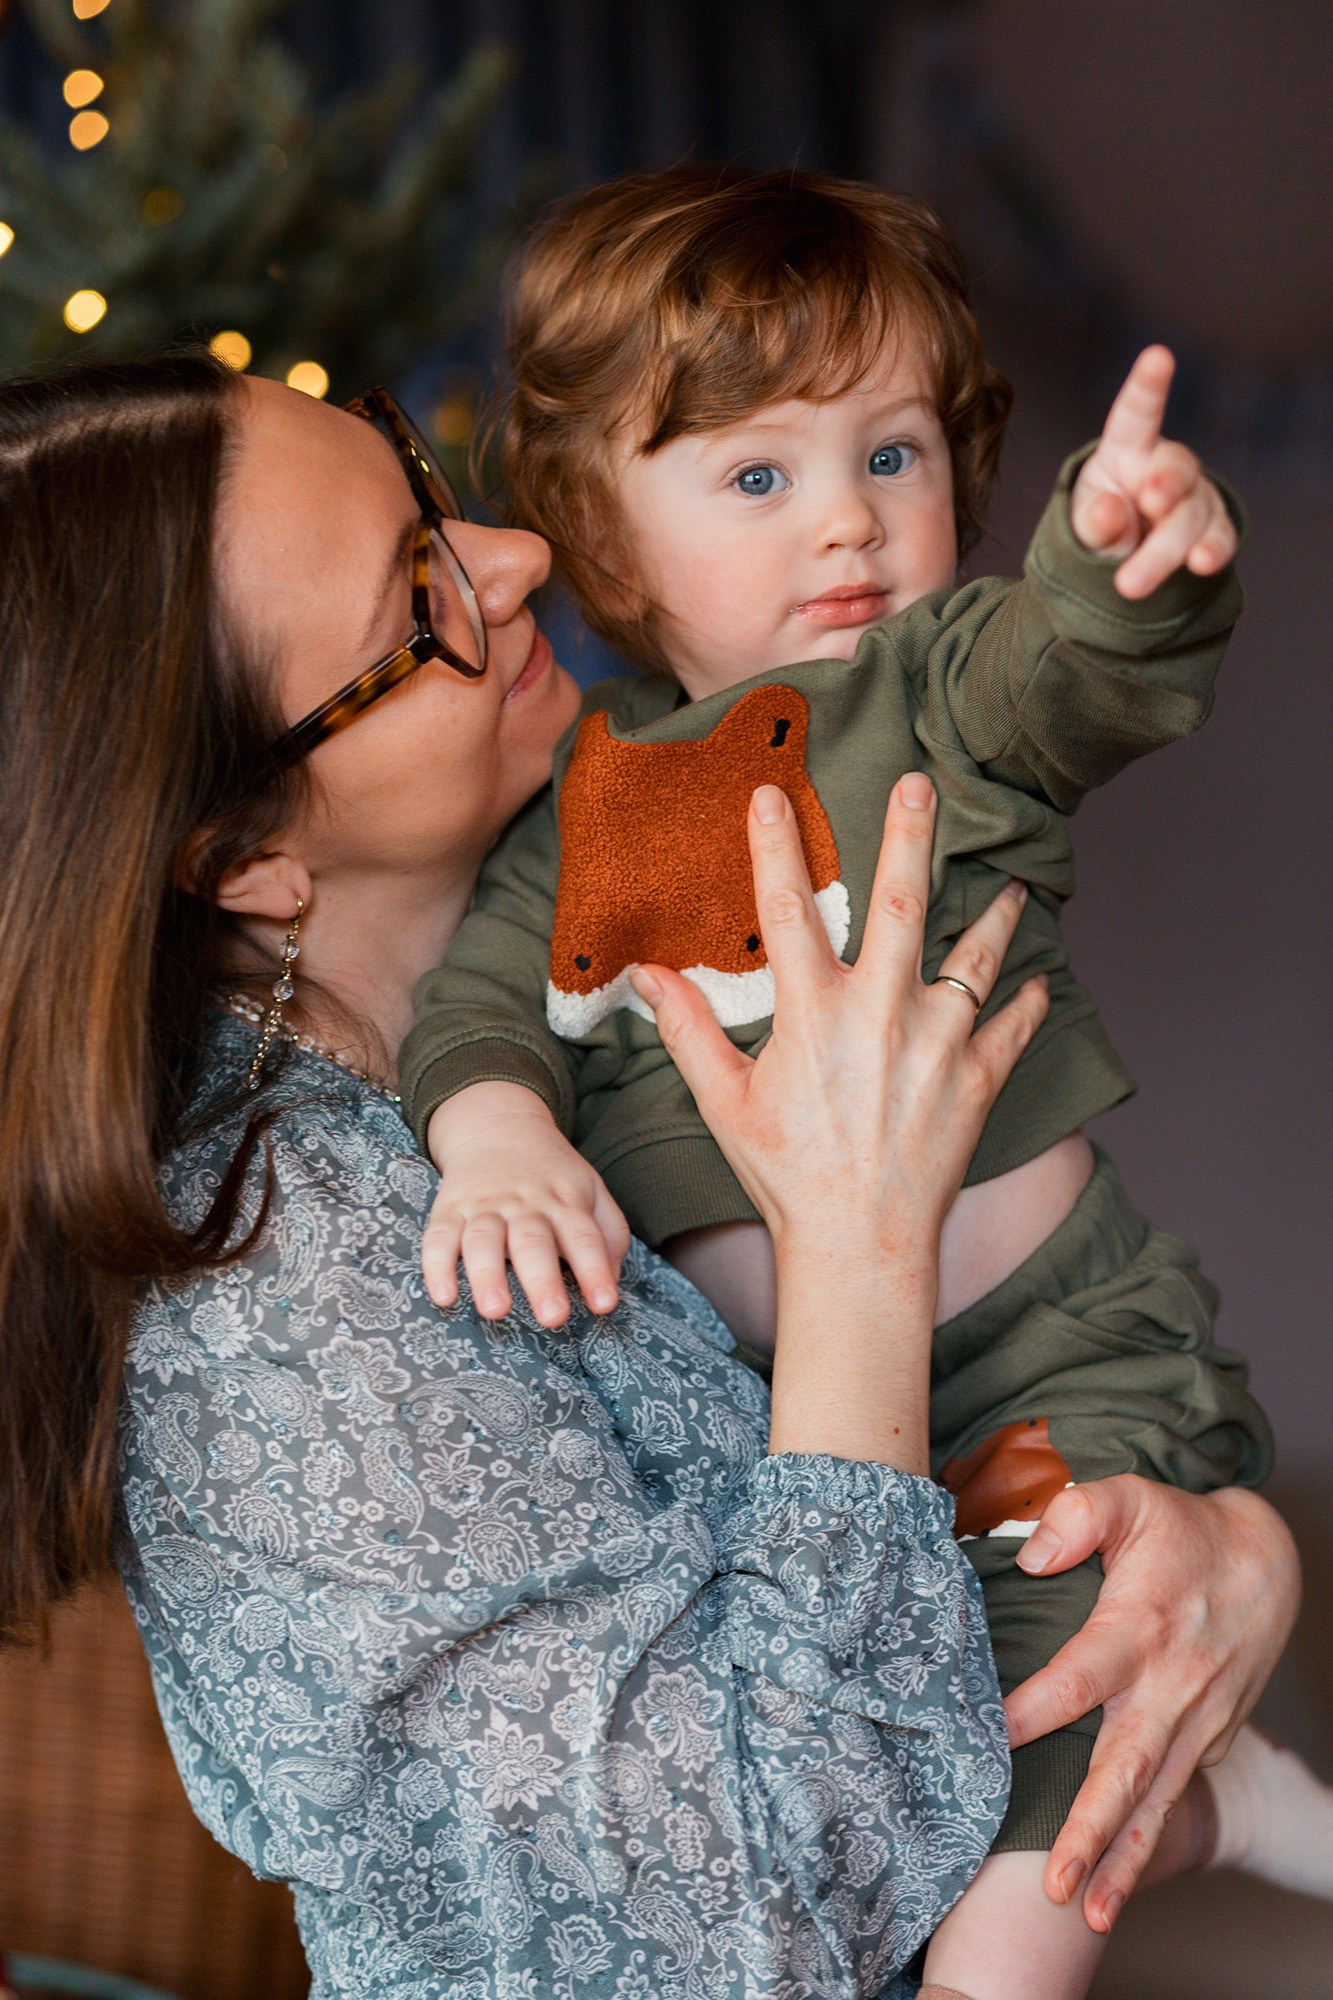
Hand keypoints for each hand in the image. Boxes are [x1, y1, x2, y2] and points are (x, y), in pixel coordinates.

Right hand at [423, 1082, 629, 1325]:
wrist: (497, 1125)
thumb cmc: (551, 1174)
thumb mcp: (591, 1190)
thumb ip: (609, 1234)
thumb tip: (612, 1282)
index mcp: (564, 1201)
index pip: (584, 1236)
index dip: (595, 1270)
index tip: (604, 1304)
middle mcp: (525, 1204)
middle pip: (533, 1242)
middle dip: (542, 1281)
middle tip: (553, 1318)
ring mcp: (484, 1206)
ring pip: (483, 1241)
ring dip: (488, 1276)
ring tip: (496, 1311)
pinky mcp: (449, 1209)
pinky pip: (439, 1237)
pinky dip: (437, 1266)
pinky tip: (443, 1296)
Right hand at [630, 773, 1048, 1467]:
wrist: (861, 1248)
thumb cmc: (787, 1176)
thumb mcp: (724, 1102)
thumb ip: (687, 1030)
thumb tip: (643, 975)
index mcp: (814, 1013)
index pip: (787, 909)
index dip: (776, 846)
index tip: (769, 793)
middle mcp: (882, 1014)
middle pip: (903, 903)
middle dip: (908, 836)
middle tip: (918, 784)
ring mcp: (938, 1044)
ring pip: (974, 959)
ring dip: (994, 918)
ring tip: (1014, 890)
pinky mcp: (978, 1081)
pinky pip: (1012, 1027)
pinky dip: (1028, 1003)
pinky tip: (1037, 984)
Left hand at [1005, 1477, 1299, 1932]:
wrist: (1267, 1562)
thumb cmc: (1181, 1529)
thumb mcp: (1131, 1497)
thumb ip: (1079, 1515)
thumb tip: (1029, 1555)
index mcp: (1140, 1629)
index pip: (1079, 1678)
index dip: (1035, 1710)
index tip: (993, 1740)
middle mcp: (1169, 1688)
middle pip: (1124, 1769)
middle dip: (1089, 1830)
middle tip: (1051, 1883)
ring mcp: (1192, 1722)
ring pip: (1153, 1802)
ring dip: (1121, 1862)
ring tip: (1085, 1914)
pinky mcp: (1204, 1740)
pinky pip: (1168, 1799)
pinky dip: (1144, 1844)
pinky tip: (1111, 1886)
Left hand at [1070, 345, 1237, 599]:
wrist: (1121, 561)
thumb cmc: (1100, 527)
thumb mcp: (1082, 526)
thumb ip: (1091, 522)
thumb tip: (1106, 512)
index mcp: (1126, 450)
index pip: (1135, 415)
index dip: (1147, 386)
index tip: (1158, 356)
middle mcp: (1165, 467)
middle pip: (1173, 472)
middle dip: (1166, 485)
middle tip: (1151, 502)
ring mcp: (1194, 497)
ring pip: (1190, 517)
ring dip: (1164, 550)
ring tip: (1131, 584)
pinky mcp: (1212, 528)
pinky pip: (1218, 537)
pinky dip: (1211, 551)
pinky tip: (1202, 564)